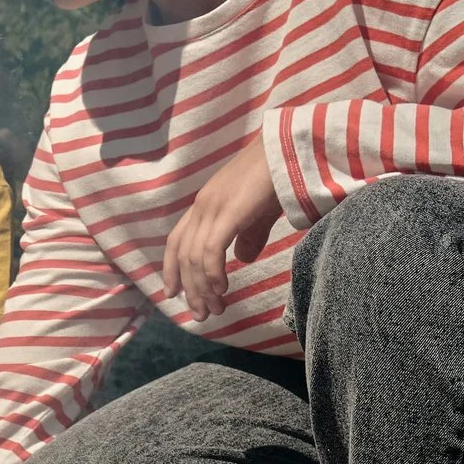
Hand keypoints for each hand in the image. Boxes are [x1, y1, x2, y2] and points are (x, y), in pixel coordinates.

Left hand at [163, 140, 284, 319]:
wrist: (291, 148)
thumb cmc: (279, 177)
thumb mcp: (259, 212)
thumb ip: (249, 234)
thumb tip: (242, 258)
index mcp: (205, 205)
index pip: (177, 241)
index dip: (171, 268)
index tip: (173, 294)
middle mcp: (202, 206)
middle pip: (183, 254)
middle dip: (189, 289)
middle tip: (201, 315)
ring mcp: (213, 207)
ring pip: (194, 257)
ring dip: (202, 288)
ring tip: (215, 309)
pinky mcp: (228, 211)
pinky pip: (211, 250)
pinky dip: (212, 273)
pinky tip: (222, 289)